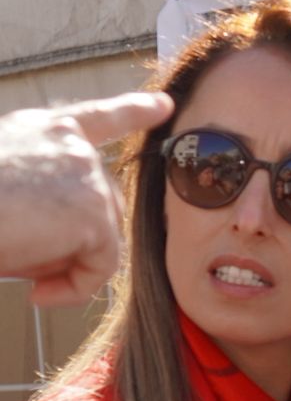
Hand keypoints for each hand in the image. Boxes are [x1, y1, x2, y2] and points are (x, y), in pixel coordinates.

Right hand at [0, 92, 170, 304]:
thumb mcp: (6, 187)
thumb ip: (48, 197)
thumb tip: (83, 235)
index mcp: (42, 130)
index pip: (97, 118)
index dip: (133, 111)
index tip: (164, 106)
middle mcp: (71, 144)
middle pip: (99, 206)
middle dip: (68, 242)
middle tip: (18, 256)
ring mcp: (87, 174)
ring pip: (100, 238)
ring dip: (62, 264)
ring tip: (13, 263)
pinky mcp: (94, 212)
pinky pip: (102, 266)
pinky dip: (74, 288)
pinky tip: (37, 294)